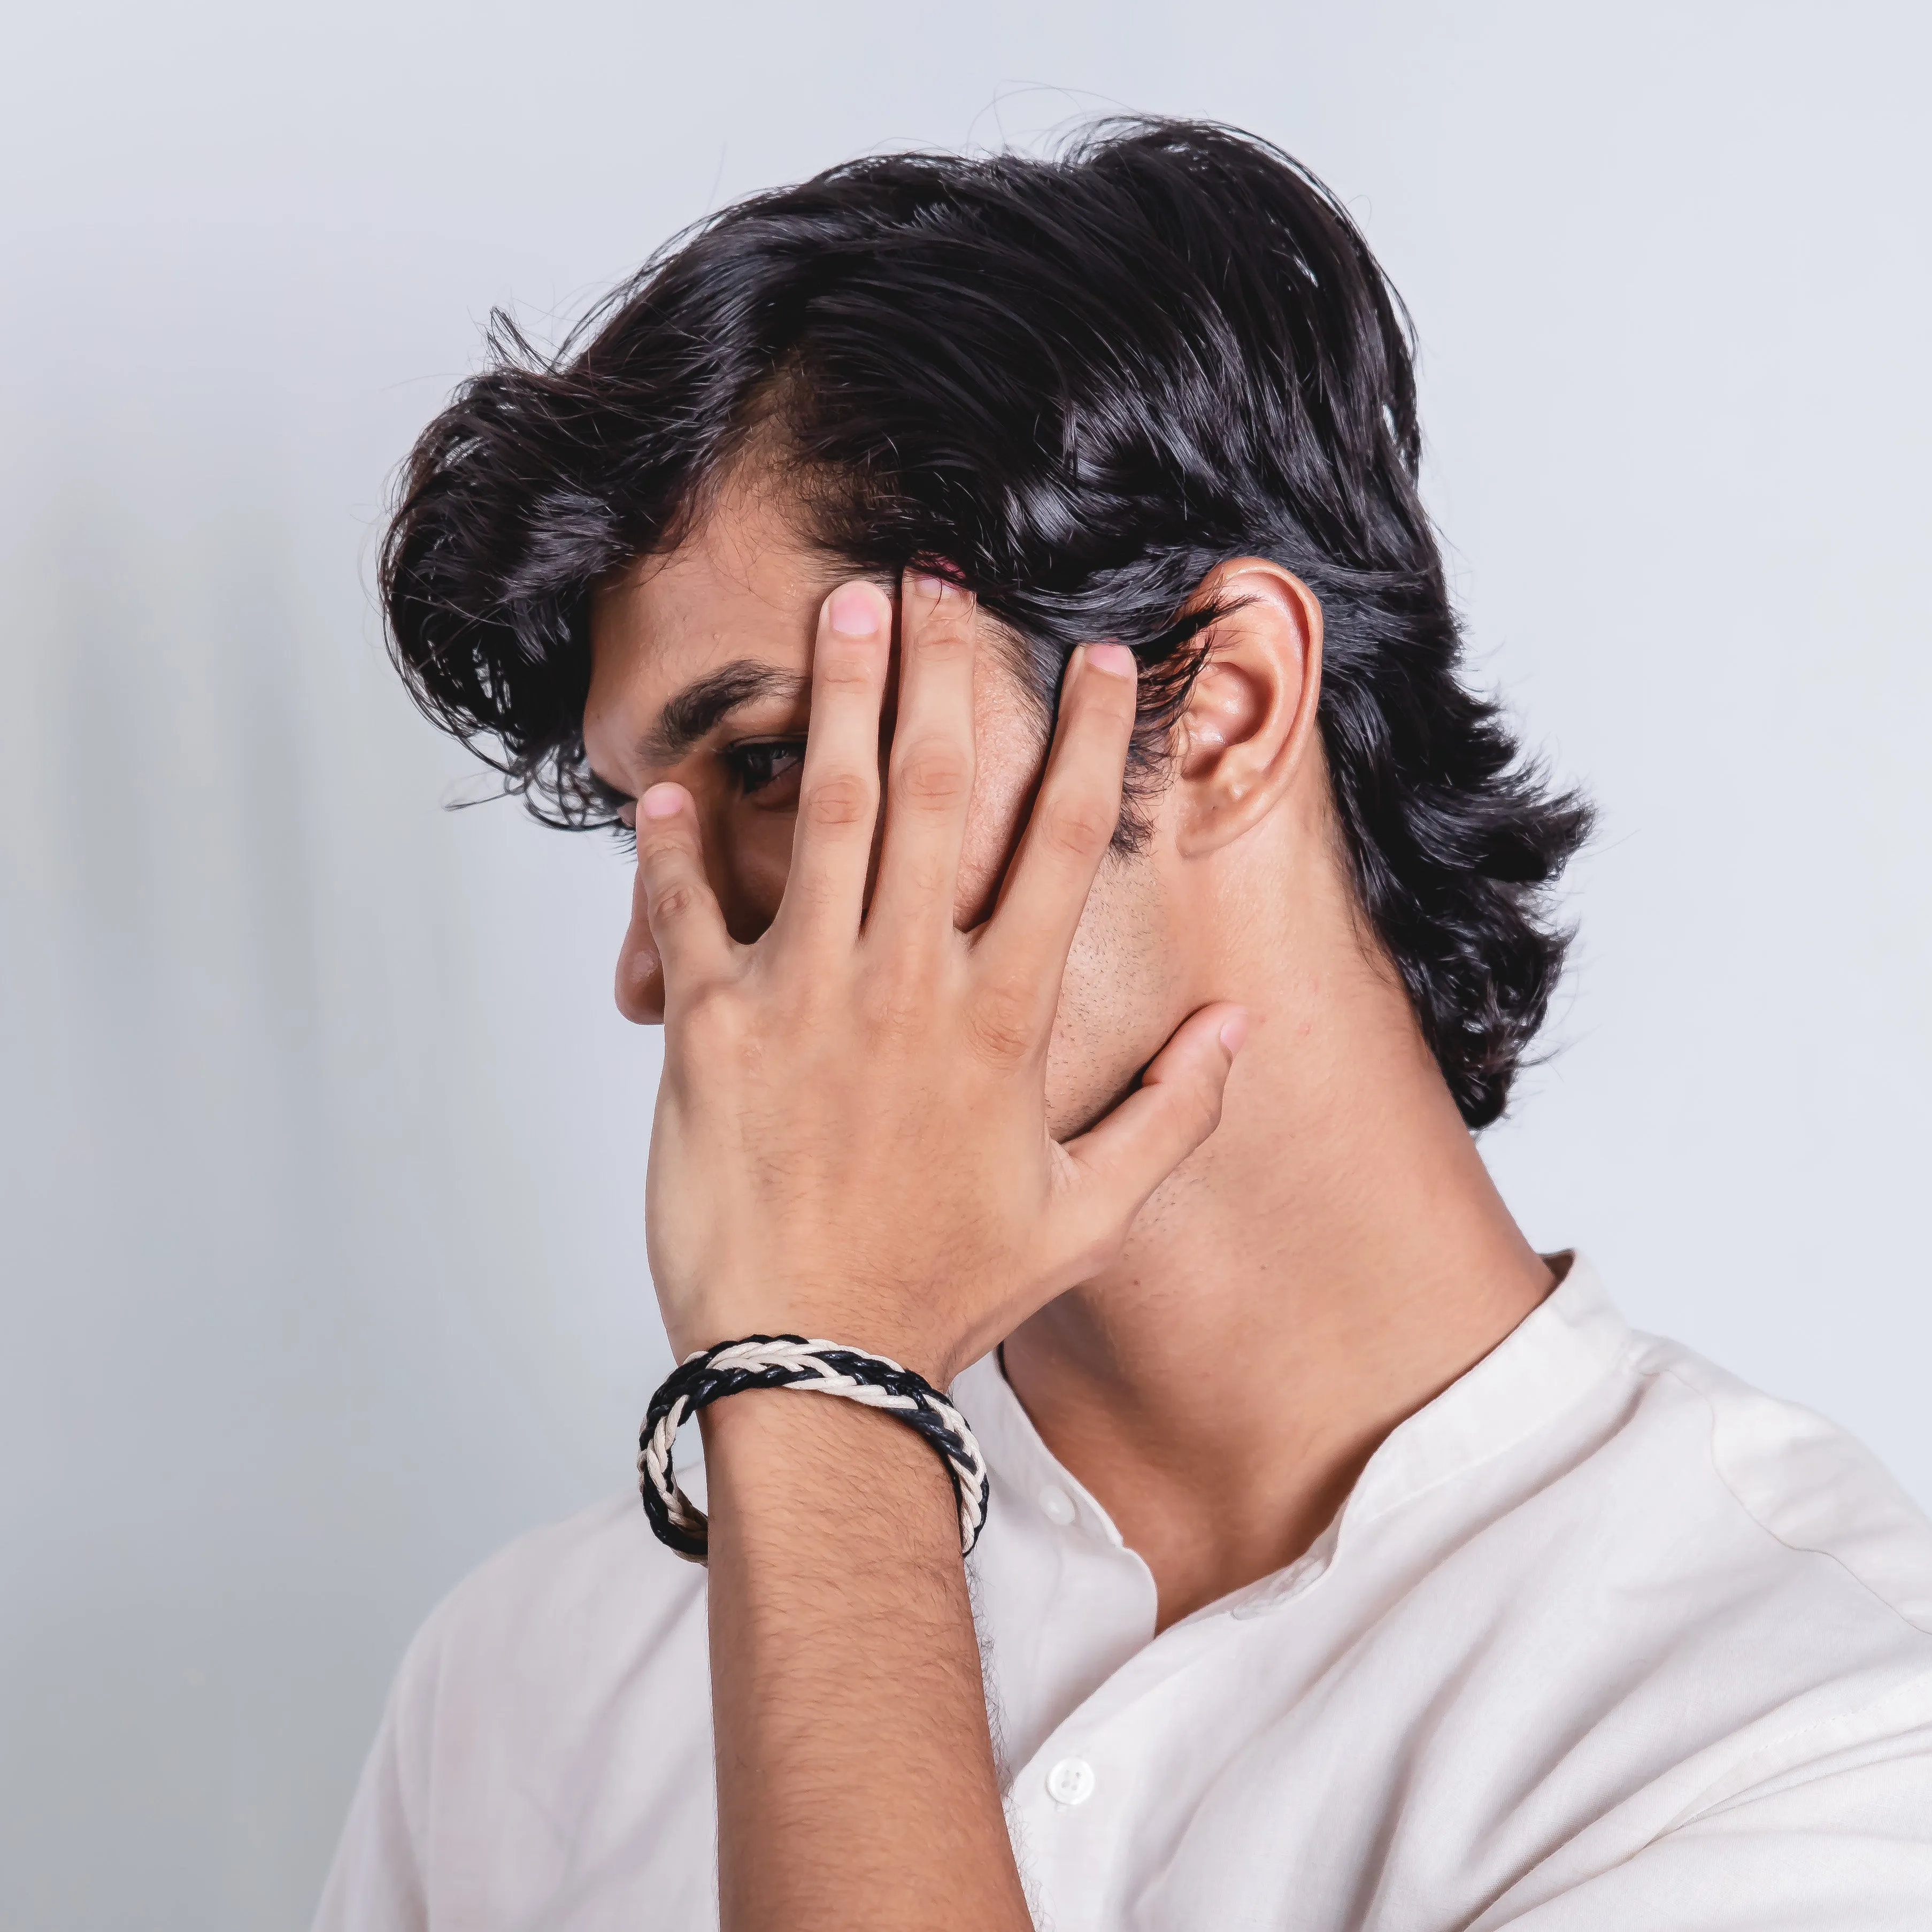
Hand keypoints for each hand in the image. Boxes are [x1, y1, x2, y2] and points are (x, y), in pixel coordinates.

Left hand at [633, 571, 1245, 1386]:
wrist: (814, 1369)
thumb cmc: (947, 1290)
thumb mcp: (1086, 1215)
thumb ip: (1171, 1115)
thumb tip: (1238, 1028)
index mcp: (1003, 1021)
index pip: (1061, 847)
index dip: (1089, 745)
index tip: (1102, 661)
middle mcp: (908, 986)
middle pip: (934, 793)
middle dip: (943, 675)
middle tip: (942, 579)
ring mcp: (803, 1000)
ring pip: (824, 815)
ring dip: (835, 703)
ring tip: (844, 609)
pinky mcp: (708, 1032)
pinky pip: (687, 914)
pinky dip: (676, 847)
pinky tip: (670, 786)